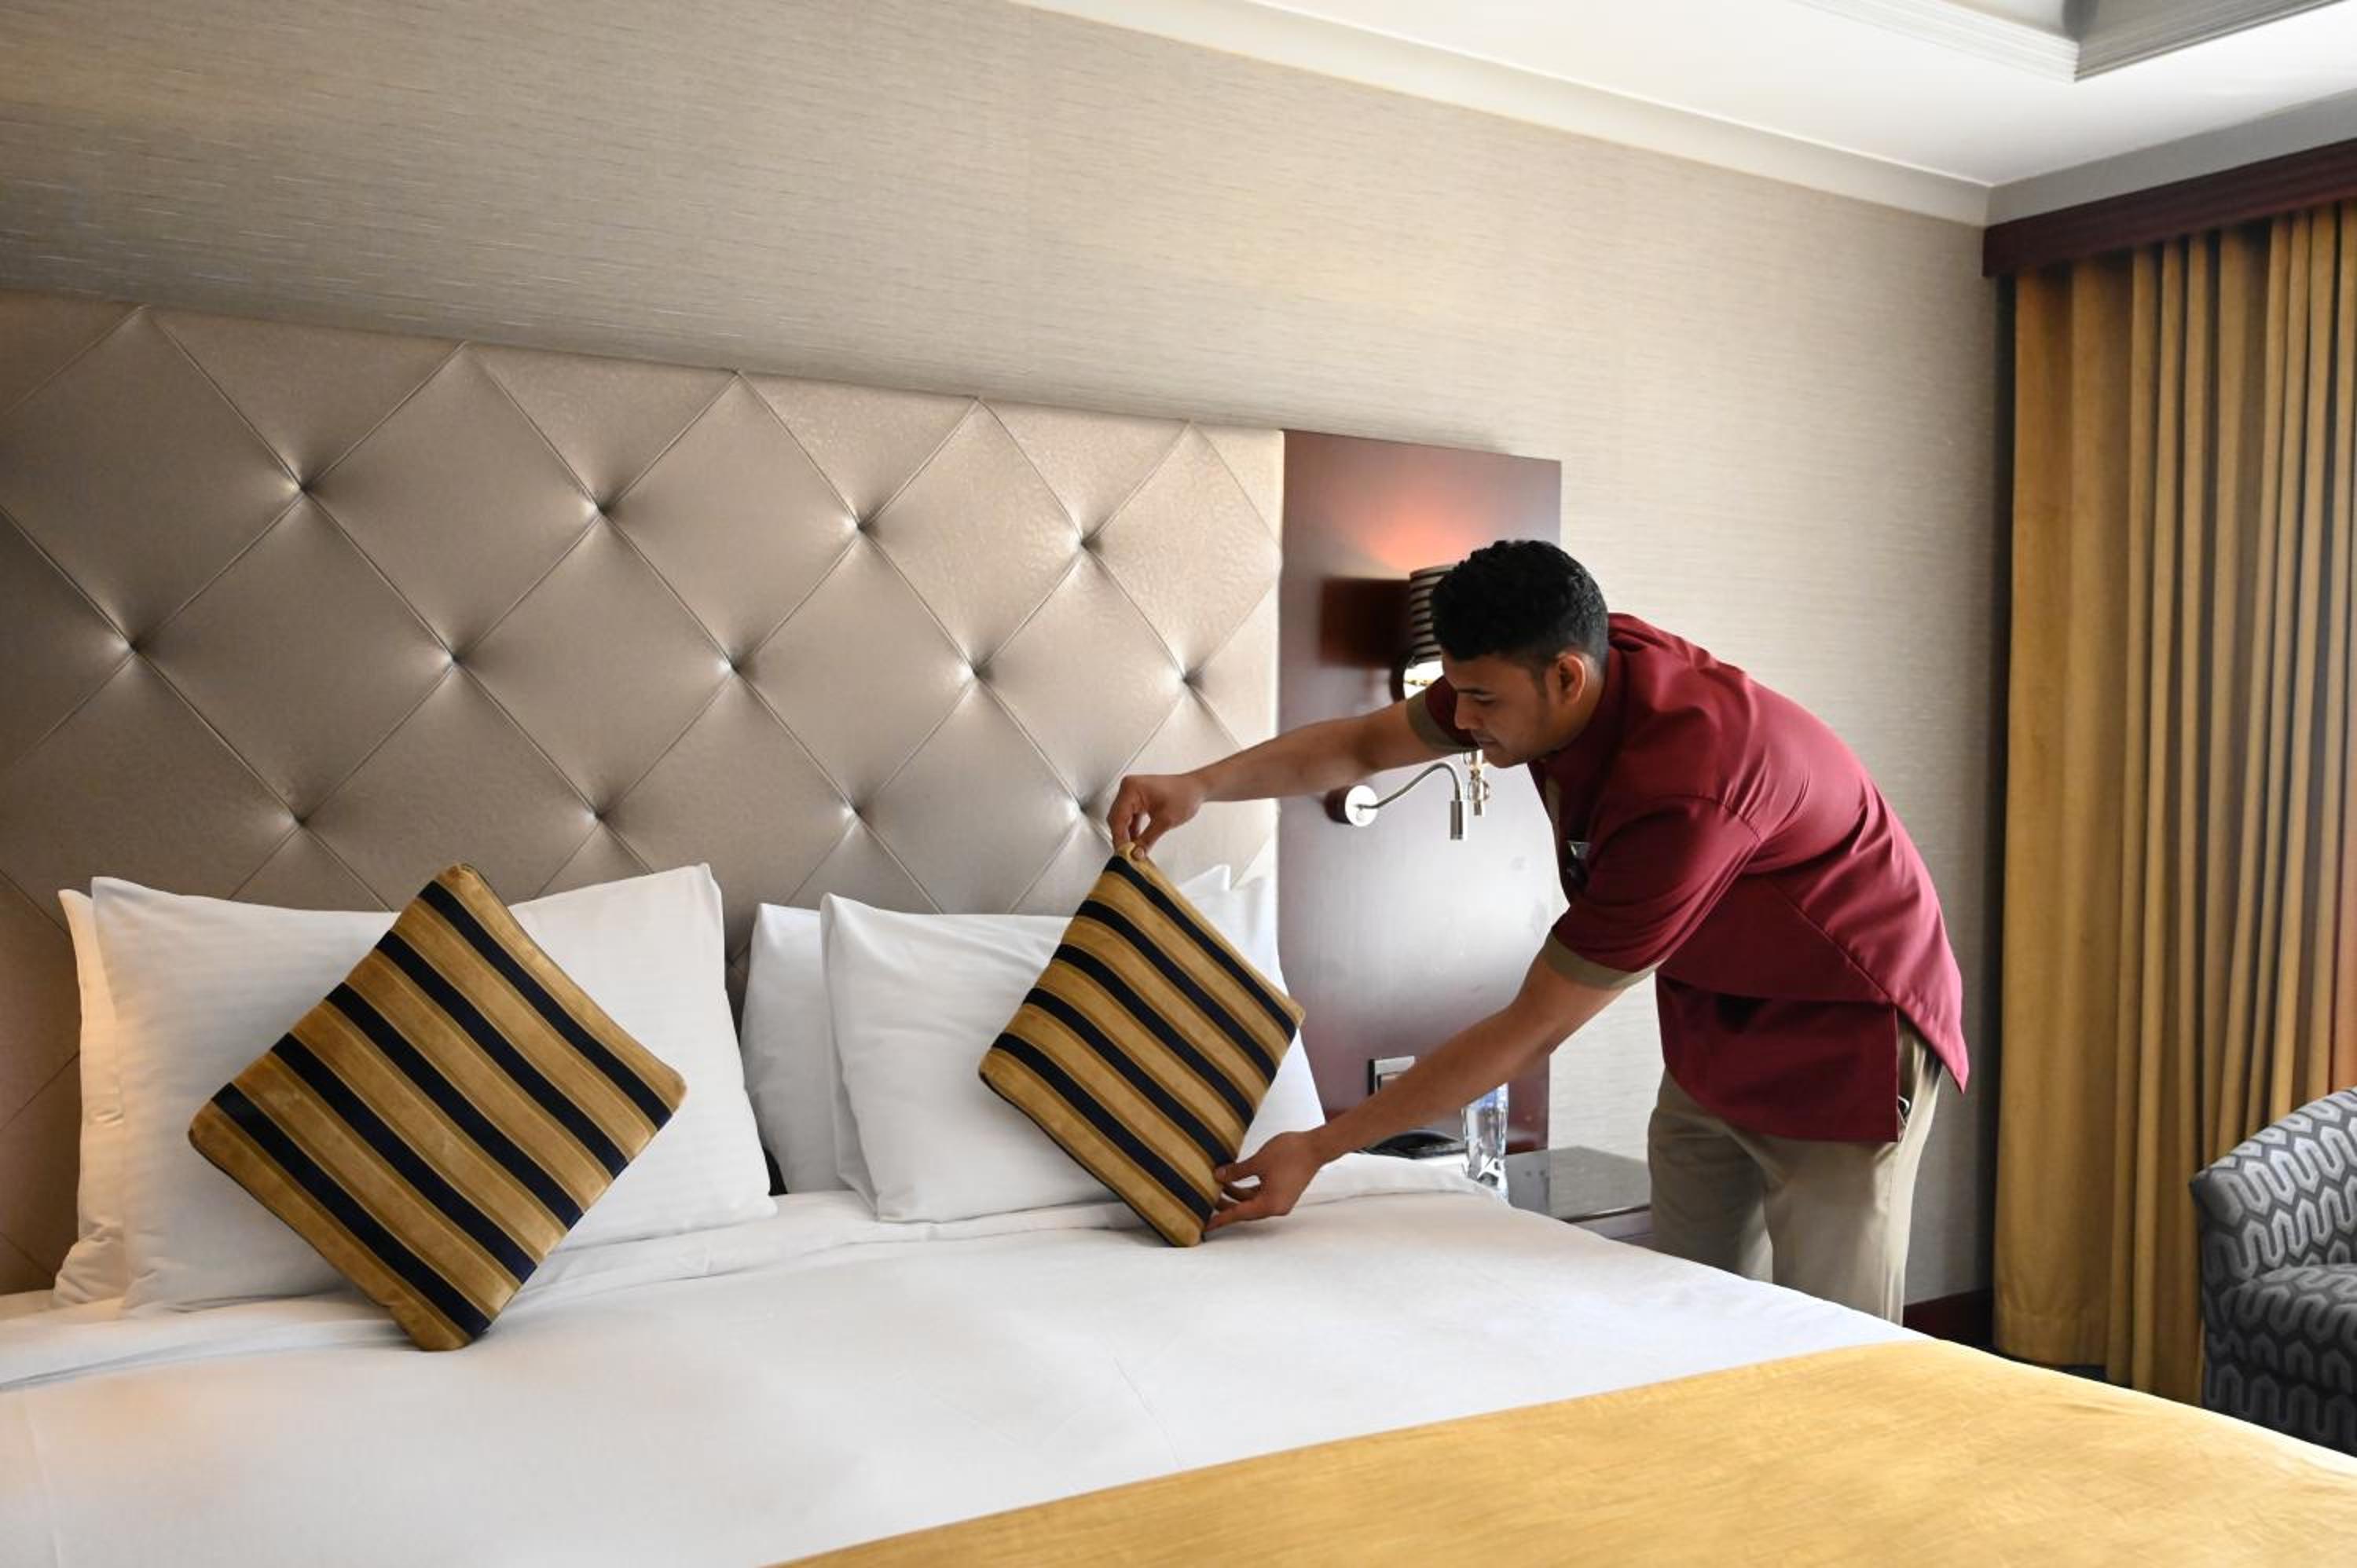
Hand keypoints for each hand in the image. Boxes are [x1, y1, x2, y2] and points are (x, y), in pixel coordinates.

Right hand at [1106, 771, 1207, 853]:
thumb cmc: (1184, 795)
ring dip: (1126, 835)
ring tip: (1132, 851)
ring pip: (1121, 819)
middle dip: (1121, 838)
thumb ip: (1148, 839)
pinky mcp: (1137, 799)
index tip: (1123, 854)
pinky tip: (1136, 842)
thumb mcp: (1165, 821)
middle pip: (1116, 819)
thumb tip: (1136, 854)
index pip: (1118, 818)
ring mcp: (1131, 793)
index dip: (1119, 838)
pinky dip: (1132, 830)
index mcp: (1131, 789)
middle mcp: (1128, 788)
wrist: (1196, 788)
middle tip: (1127, 855)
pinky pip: (1129, 817)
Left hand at [1206, 1131, 1325, 1233]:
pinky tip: (1233, 1181)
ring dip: (1235, 1196)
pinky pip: (1259, 1195)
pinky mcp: (1282, 1192)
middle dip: (1225, 1205)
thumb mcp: (1258, 1161)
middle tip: (1205, 1199)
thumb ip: (1236, 1172)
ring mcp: (1279, 1200)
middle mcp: (1275, 1207)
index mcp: (1269, 1204)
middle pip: (1244, 1211)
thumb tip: (1217, 1176)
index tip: (1205, 1226)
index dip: (1220, 1218)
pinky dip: (1246, 1190)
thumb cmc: (1290, 1153)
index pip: (1238, 1214)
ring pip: (1251, 1202)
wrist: (1315, 1147)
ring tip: (1217, 1186)